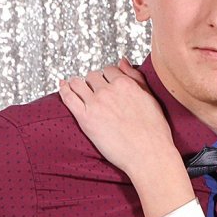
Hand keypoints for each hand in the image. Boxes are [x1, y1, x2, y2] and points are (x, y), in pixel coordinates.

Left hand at [58, 58, 178, 180]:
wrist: (149, 155)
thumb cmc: (154, 131)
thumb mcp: (151, 98)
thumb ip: (136, 77)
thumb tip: (122, 61)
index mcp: (125, 84)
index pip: (109, 70)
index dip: (107, 76)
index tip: (106, 83)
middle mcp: (109, 90)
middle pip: (92, 76)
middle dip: (93, 81)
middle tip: (94, 91)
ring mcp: (95, 104)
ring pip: (78, 83)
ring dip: (77, 83)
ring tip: (77, 88)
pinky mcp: (85, 119)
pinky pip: (68, 98)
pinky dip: (63, 89)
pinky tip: (62, 86)